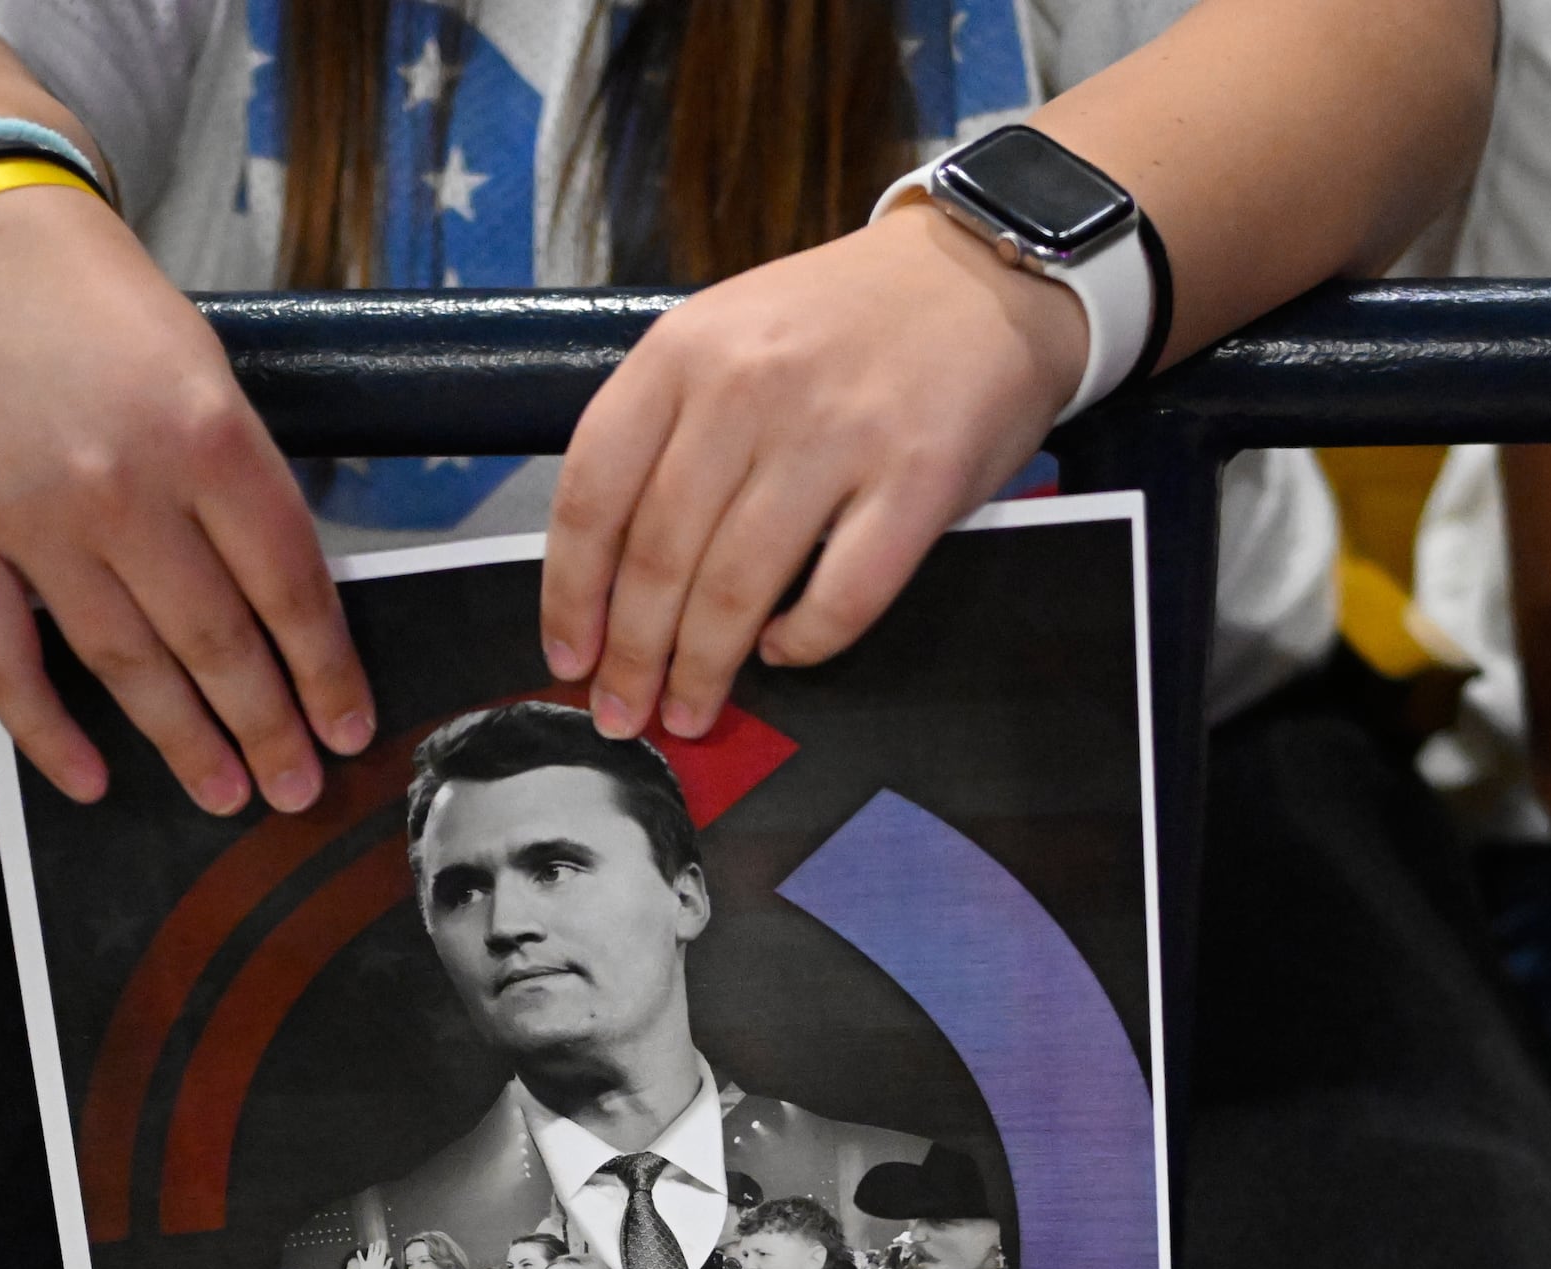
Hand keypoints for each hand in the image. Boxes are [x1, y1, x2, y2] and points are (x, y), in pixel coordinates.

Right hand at [0, 186, 371, 813]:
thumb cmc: (102, 312)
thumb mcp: (207, 372)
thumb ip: (243, 485)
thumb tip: (292, 610)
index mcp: (206, 433)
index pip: (287, 584)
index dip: (325, 670)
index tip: (349, 728)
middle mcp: (123, 483)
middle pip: (215, 640)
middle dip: (267, 727)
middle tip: (296, 788)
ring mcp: (33, 517)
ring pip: (123, 664)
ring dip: (182, 742)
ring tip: (227, 793)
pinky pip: (5, 662)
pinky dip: (47, 733)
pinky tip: (90, 782)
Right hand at [347, 1237, 393, 1268]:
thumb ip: (388, 1265)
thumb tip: (392, 1258)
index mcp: (380, 1262)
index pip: (382, 1252)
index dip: (383, 1247)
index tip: (384, 1242)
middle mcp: (375, 1261)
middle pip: (377, 1252)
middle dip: (378, 1246)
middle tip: (379, 1241)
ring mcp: (369, 1262)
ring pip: (370, 1253)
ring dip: (371, 1249)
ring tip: (371, 1244)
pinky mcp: (363, 1265)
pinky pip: (361, 1258)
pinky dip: (359, 1255)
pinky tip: (358, 1251)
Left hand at [540, 206, 1083, 740]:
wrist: (981, 272)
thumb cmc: (844, 323)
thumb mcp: (728, 336)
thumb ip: (669, 431)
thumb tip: (614, 575)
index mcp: (683, 353)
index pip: (594, 496)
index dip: (571, 595)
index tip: (569, 655)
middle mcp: (750, 389)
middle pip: (659, 557)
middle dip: (632, 658)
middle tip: (623, 713)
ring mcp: (837, 435)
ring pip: (736, 590)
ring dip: (705, 670)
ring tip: (691, 709)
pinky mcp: (917, 480)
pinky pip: (841, 598)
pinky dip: (805, 644)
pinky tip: (787, 651)